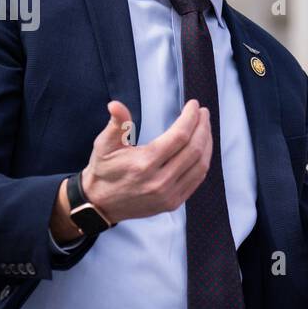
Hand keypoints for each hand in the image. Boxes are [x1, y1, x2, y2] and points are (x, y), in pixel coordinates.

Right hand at [80, 99, 213, 222]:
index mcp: (144, 164)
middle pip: (194, 149)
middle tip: (203, 113)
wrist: (101, 204)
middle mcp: (160, 181)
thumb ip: (116, 125)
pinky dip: (203, 161)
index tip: (193, 105)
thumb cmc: (103, 171)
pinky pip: (197, 179)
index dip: (190, 118)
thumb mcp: (103, 145)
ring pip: (200, 165)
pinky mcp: (174, 202)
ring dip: (207, 143)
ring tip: (205, 127)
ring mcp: (169, 194)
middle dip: (202, 127)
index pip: (179, 136)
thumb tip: (115, 105)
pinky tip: (203, 148)